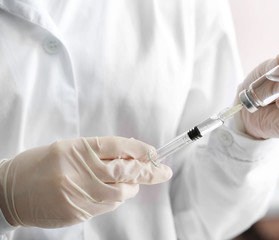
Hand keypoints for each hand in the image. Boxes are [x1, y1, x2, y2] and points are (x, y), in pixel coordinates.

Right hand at [0, 137, 171, 227]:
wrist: (10, 191)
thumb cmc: (40, 165)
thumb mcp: (68, 149)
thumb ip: (98, 153)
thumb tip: (130, 157)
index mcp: (77, 149)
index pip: (118, 145)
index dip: (140, 149)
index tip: (154, 153)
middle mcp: (80, 170)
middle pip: (126, 169)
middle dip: (149, 171)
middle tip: (164, 171)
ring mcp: (79, 193)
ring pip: (122, 192)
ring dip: (132, 187)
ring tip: (130, 183)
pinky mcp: (78, 212)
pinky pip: (108, 206)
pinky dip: (116, 199)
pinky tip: (111, 193)